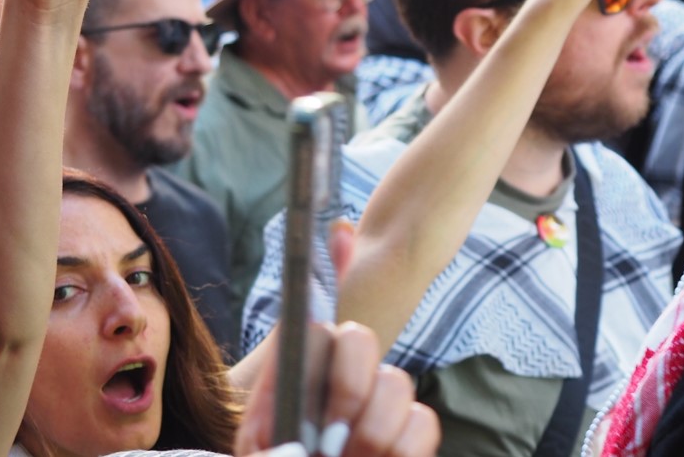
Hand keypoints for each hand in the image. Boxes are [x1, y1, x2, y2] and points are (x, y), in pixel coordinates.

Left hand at [236, 223, 439, 456]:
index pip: (314, 309)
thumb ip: (271, 413)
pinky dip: (400, 449)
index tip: (337, 246)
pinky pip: (421, 422)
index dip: (329, 267)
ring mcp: (378, 408)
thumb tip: (308, 287)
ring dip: (370, 431)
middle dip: (346, 390)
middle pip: (359, 339)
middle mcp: (338, 380)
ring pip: (394, 382)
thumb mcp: (262, 446)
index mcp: (293, 374)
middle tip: (330, 438)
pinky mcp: (411, 439)